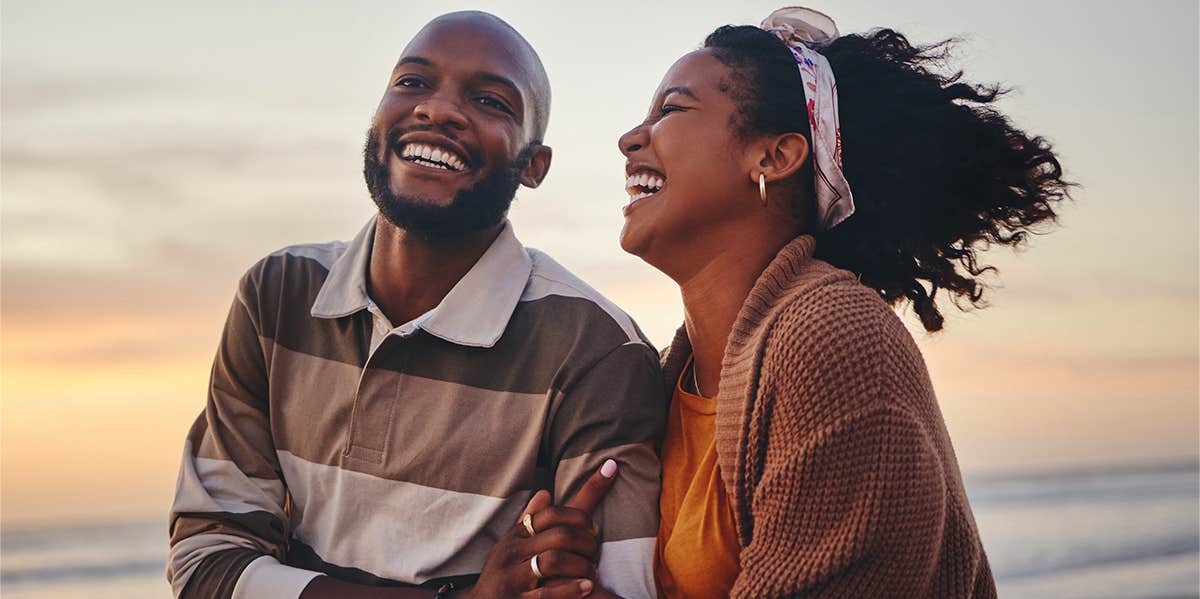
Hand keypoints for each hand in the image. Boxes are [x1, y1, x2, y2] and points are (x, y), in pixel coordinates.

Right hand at [465, 459, 619, 598]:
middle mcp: (512, 552)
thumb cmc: (502, 574)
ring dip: (582, 566)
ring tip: (592, 573)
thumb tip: (546, 493)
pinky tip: (587, 587)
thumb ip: (529, 520)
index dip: (579, 517)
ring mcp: (512, 577)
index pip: (551, 514)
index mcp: (515, 536)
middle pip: (559, 535)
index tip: (593, 528)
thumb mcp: (511, 545)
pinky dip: (572, 589)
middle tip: (595, 553)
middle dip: (586, 543)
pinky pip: (548, 594)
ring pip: (555, 561)